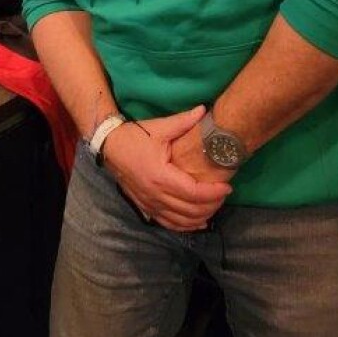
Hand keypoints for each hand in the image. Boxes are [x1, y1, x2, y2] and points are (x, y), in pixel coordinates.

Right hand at [103, 105, 231, 231]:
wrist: (110, 146)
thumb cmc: (135, 136)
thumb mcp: (159, 128)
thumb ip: (183, 121)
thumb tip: (204, 110)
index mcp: (160, 176)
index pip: (194, 192)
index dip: (213, 192)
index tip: (227, 186)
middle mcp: (155, 194)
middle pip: (190, 210)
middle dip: (212, 205)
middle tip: (224, 195)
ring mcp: (150, 204)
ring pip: (181, 220)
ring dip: (201, 217)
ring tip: (215, 206)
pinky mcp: (146, 207)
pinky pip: (168, 224)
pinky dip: (185, 226)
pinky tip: (198, 222)